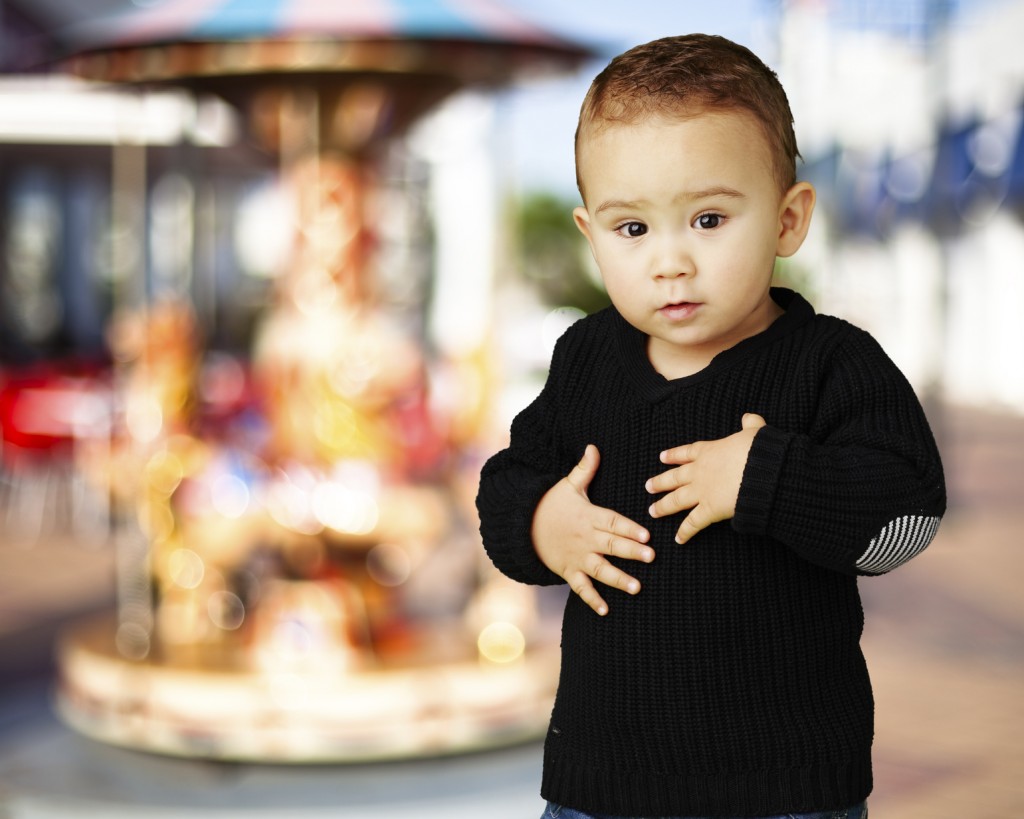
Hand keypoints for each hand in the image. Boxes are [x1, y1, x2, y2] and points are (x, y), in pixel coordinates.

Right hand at [532, 444, 652, 615]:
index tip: (646, 535)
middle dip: (631, 552)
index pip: (612, 522)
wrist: (523, 525)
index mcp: (589, 516)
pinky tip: (606, 610)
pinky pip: (580, 587)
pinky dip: (592, 599)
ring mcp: (576, 557)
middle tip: (651, 557)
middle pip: (611, 545)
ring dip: (618, 579)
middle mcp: (585, 539)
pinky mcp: (568, 570)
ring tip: (637, 588)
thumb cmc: (551, 504)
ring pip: (599, 569)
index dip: (629, 528)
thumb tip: (594, 446)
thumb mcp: (567, 485)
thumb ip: (585, 469)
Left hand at [646, 413, 766, 544]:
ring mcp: (702, 491)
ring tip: (652, 511)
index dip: (674, 455)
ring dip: (663, 507)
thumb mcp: (756, 432)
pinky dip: (685, 532)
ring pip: (676, 500)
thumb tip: (749, 417)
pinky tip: (678, 539)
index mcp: (709, 451)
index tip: (662, 457)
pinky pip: (693, 523)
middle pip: (674, 477)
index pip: (686, 452)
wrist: (762, 470)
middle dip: (660, 482)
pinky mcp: (709, 510)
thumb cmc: (760, 450)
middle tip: (648, 486)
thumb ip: (751, 425)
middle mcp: (700, 471)